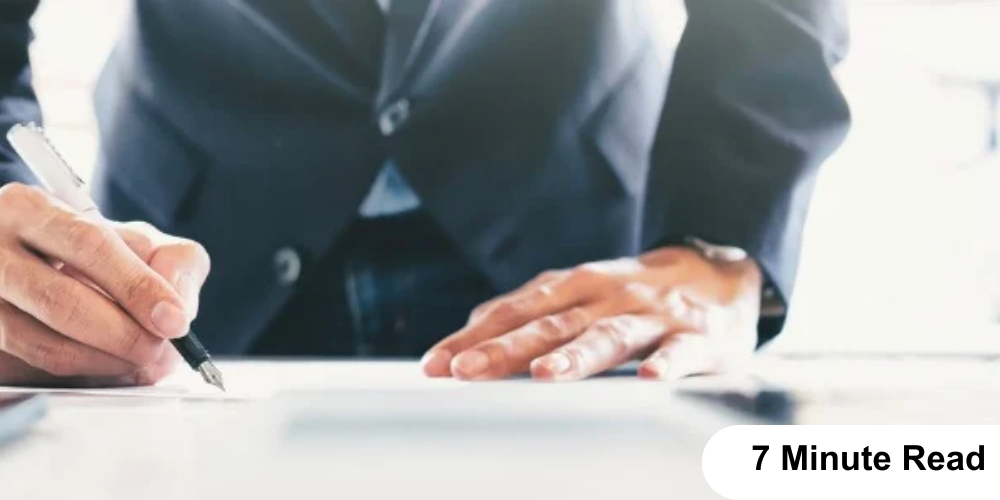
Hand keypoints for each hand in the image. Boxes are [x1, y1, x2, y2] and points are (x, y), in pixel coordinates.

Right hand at [0, 183, 209, 386]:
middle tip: (158, 351)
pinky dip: (79, 376)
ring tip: (140, 363)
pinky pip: (31, 369)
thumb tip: (176, 307)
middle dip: (123, 334)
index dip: (137, 287)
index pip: (88, 245)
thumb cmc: (90, 254)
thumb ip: (173, 260)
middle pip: (59, 300)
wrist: (35, 269)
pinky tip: (108, 369)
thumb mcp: (137, 240)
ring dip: (103, 363)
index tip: (173, 320)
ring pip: (40, 343)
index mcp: (30, 209)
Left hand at [422, 246, 761, 380]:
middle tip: (467, 371)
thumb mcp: (582, 292)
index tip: (437, 363)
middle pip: (551, 324)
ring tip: (544, 375)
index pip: (515, 311)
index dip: (474, 337)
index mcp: (575, 286)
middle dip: (506, 349)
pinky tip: (650, 378)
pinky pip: (681, 353)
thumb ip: (532, 310)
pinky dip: (667, 364)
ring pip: (609, 337)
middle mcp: (608, 297)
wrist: (720, 274)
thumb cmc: (635, 293)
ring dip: (576, 355)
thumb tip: (471, 331)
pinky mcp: (696, 338)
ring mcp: (651, 316)